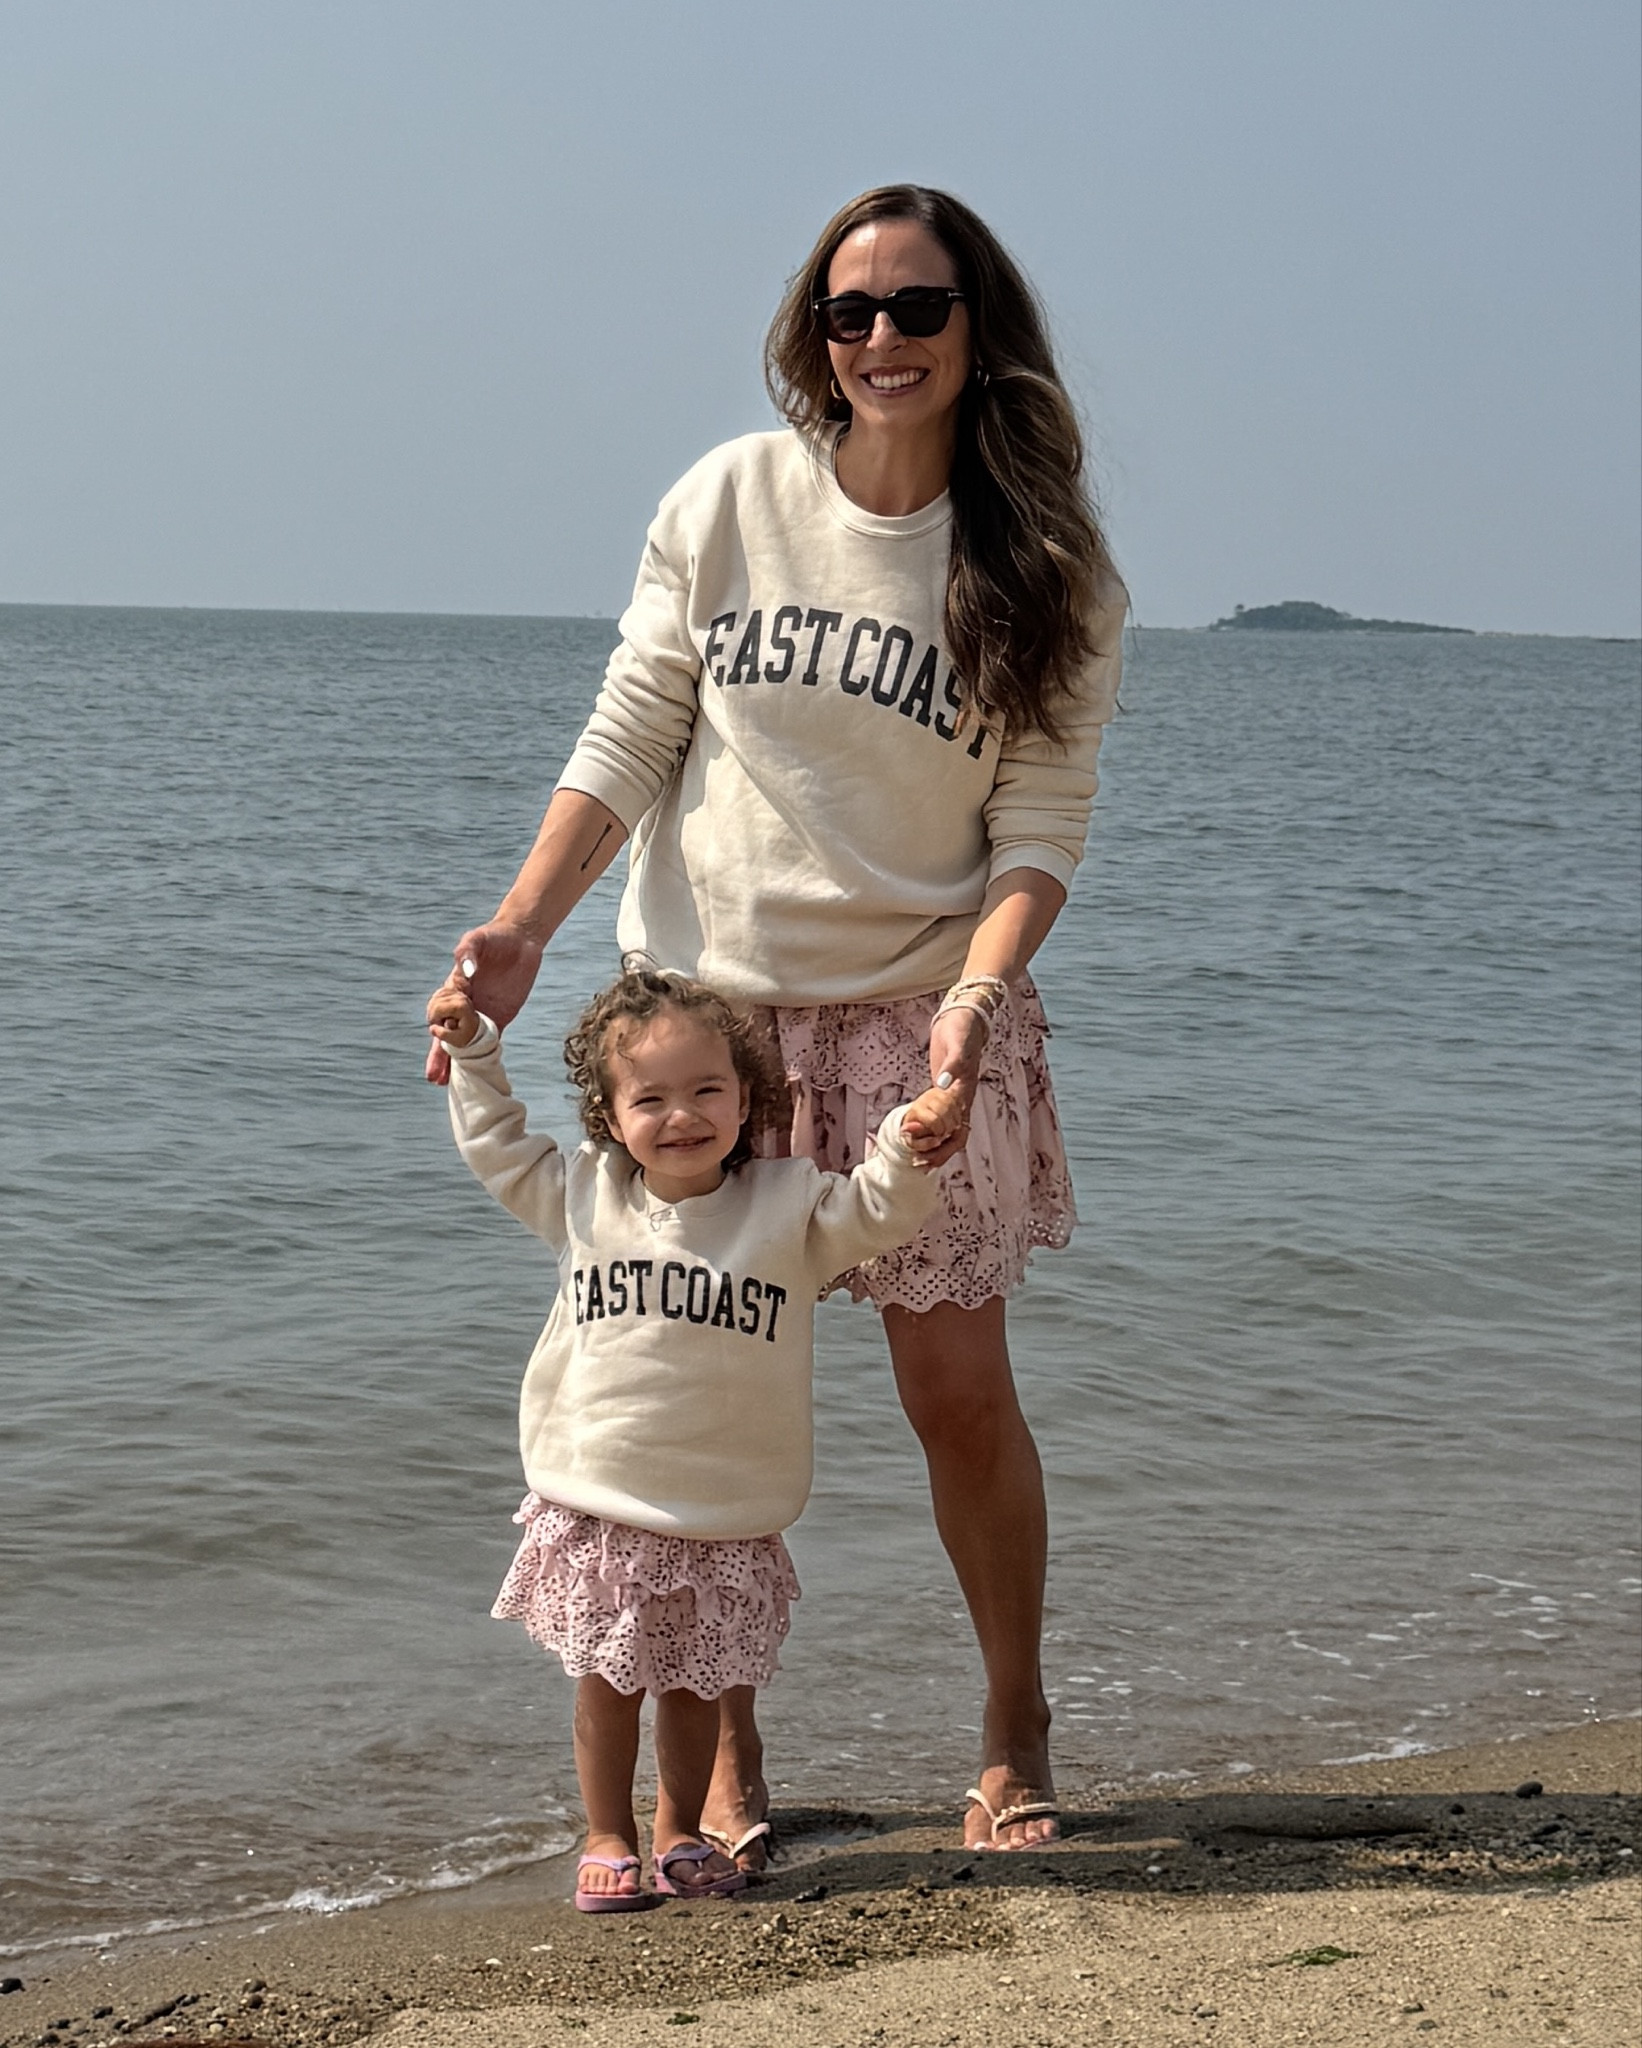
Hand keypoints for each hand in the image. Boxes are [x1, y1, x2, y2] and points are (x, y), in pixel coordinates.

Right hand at [424, 922, 543, 1083]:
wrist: (521, 939)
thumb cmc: (494, 936)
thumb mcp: (477, 938)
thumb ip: (467, 951)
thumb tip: (465, 970)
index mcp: (454, 987)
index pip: (439, 1010)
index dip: (440, 1021)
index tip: (445, 1024)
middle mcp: (464, 1004)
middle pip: (445, 1033)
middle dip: (439, 1054)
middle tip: (434, 1076)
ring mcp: (481, 1013)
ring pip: (463, 1043)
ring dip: (454, 1062)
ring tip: (445, 1084)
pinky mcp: (499, 1018)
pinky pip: (488, 1042)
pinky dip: (481, 1057)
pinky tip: (474, 1075)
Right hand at [426, 978, 481, 1048]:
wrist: (473, 1028)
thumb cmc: (465, 1035)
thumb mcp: (456, 1040)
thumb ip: (443, 1035)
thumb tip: (432, 1028)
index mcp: (461, 1007)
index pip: (437, 1008)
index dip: (433, 1018)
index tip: (438, 1026)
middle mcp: (460, 997)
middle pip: (435, 1002)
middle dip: (432, 1014)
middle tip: (438, 1024)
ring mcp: (458, 992)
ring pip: (435, 997)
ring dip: (433, 1009)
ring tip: (439, 1018)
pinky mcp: (455, 990)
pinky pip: (439, 993)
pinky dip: (436, 1002)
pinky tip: (440, 1010)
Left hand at [914, 1004, 989, 1166]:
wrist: (964, 1018)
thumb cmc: (963, 1029)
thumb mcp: (958, 1042)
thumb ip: (953, 1063)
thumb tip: (943, 1083)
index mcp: (966, 1091)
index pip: (956, 1126)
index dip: (939, 1139)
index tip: (916, 1140)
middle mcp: (962, 1100)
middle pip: (954, 1138)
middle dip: (936, 1152)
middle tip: (915, 1162)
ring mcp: (954, 1098)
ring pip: (948, 1134)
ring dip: (933, 1148)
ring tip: (915, 1160)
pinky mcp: (945, 1093)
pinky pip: (940, 1120)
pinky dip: (930, 1133)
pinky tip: (915, 1139)